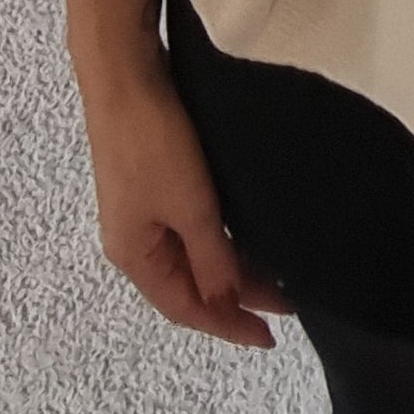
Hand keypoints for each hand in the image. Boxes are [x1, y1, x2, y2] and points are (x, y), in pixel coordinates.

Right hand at [74, 44, 293, 350]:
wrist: (127, 75)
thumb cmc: (153, 142)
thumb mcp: (192, 207)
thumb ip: (212, 258)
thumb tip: (226, 303)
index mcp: (136, 256)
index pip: (187, 308)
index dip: (228, 325)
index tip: (269, 337)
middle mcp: (135, 239)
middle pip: (189, 284)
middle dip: (235, 299)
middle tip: (286, 304)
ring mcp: (142, 210)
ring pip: (192, 255)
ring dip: (231, 268)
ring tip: (276, 274)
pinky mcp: (153, 180)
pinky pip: (190, 228)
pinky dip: (220, 240)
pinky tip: (246, 234)